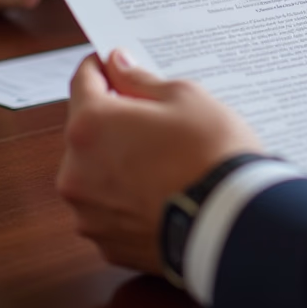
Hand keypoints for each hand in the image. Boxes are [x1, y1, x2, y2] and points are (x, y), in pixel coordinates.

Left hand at [57, 50, 260, 273]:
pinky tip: (161, 189)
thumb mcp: (184, 96)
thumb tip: (118, 65)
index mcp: (90, 125)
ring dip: (118, 160)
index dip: (101, 67)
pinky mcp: (107, 244)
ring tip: (163, 157)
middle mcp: (76, 171)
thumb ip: (140, 80)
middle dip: (113, 119)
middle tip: (153, 115)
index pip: (83, 82)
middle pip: (87, 130)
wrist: (230, 219)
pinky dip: (128, 197)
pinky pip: (110, 208)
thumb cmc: (210, 151)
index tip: (115, 64)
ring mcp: (88, 213)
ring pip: (96, 172)